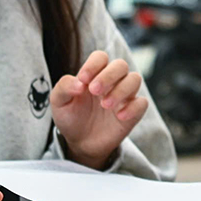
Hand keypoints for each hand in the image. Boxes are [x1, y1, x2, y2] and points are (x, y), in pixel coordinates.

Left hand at [52, 50, 148, 167]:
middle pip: (121, 65)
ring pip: (134, 79)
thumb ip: (64, 87)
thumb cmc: (71, 117)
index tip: (83, 79)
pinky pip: (142, 103)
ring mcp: (124, 96)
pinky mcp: (133, 112)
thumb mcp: (59, 102)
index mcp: (94, 74)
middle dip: (108, 76)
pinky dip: (133, 108)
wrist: (80, 143)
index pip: (101, 57)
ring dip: (121, 90)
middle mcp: (112, 82)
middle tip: (94, 91)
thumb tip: (79, 83)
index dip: (93, 64)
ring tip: (105, 105)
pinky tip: (119, 116)